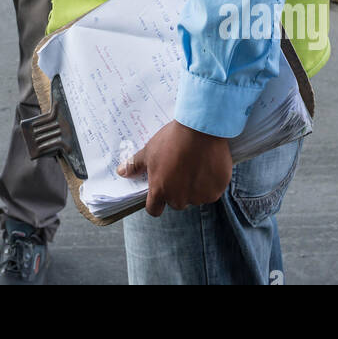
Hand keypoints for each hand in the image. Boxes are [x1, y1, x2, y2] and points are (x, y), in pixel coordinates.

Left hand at [117, 120, 231, 216]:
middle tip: (180, 168)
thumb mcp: (149, 150)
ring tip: (195, 163)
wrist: (201, 129)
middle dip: (177, 189)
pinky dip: (211, 181)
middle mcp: (179, 199)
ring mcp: (199, 196)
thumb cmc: (171, 139)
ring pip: (196, 196)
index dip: (155, 202)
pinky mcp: (216, 191)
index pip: (154, 209)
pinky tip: (208, 164)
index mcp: (160, 191)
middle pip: (176, 202)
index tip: (159, 190)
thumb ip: (135, 165)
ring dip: (195, 186)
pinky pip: (212, 190)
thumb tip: (121, 172)